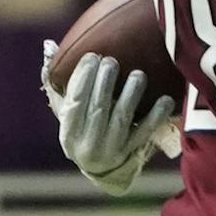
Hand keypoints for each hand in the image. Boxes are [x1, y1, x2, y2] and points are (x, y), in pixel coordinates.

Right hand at [48, 51, 175, 195]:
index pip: (74, 101)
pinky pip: (145, 132)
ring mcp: (111, 149)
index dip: (82, 78)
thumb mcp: (64, 110)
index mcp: (68, 131)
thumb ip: (57, 80)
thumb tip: (49, 45)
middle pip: (97, 109)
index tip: (92, 56)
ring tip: (138, 74)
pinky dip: (156, 116)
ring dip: (131, 95)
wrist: (99, 170)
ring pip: (122, 119)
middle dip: (104, 83)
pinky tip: (165, 100)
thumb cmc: (79, 129)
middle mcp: (88, 142)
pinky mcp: (132, 153)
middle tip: (112, 61)